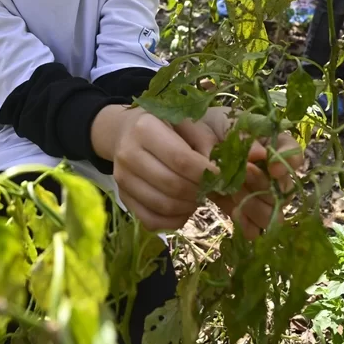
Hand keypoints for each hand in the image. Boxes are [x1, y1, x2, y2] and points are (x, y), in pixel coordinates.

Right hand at [91, 105, 218, 231]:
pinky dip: (173, 221)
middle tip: (213, 188)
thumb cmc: (166, 125)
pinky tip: (185, 209)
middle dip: (199, 191)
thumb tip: (219, 173)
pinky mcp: (122, 197)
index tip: (221, 176)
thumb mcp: (188, 122)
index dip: (204, 172)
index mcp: (145, 128)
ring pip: (163, 205)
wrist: (127, 132)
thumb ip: (205, 142)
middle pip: (172, 184)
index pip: (180, 159)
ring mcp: (122, 178)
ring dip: (188, 206)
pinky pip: (151, 221)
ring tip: (200, 196)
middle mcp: (128, 154)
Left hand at [177, 107, 304, 239]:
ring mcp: (256, 190)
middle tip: (245, 176)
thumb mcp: (223, 124)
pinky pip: (253, 223)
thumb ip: (242, 138)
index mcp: (269, 142)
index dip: (287, 161)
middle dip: (266, 186)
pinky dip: (248, 223)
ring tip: (239, 199)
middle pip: (283, 186)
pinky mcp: (240, 205)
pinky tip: (240, 220)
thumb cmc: (207, 126)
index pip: (290, 150)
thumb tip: (260, 154)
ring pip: (271, 208)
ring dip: (257, 206)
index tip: (274, 168)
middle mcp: (268, 169)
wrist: (184, 142)